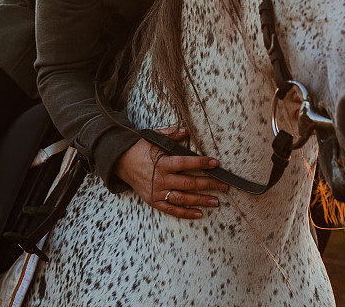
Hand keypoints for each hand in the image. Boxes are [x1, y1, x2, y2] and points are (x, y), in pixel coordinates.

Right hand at [113, 126, 228, 218]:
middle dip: (208, 184)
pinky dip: (185, 213)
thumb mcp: (153, 137)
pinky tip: (199, 213)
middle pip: (188, 183)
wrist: (121, 162)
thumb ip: (170, 135)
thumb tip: (185, 130)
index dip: (201, 163)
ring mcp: (157, 192)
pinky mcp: (154, 201)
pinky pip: (171, 209)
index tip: (215, 163)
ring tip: (216, 201)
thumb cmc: (139, 148)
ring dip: (201, 200)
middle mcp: (160, 179)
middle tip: (223, 185)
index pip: (185, 163)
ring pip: (183, 198)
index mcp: (161, 162)